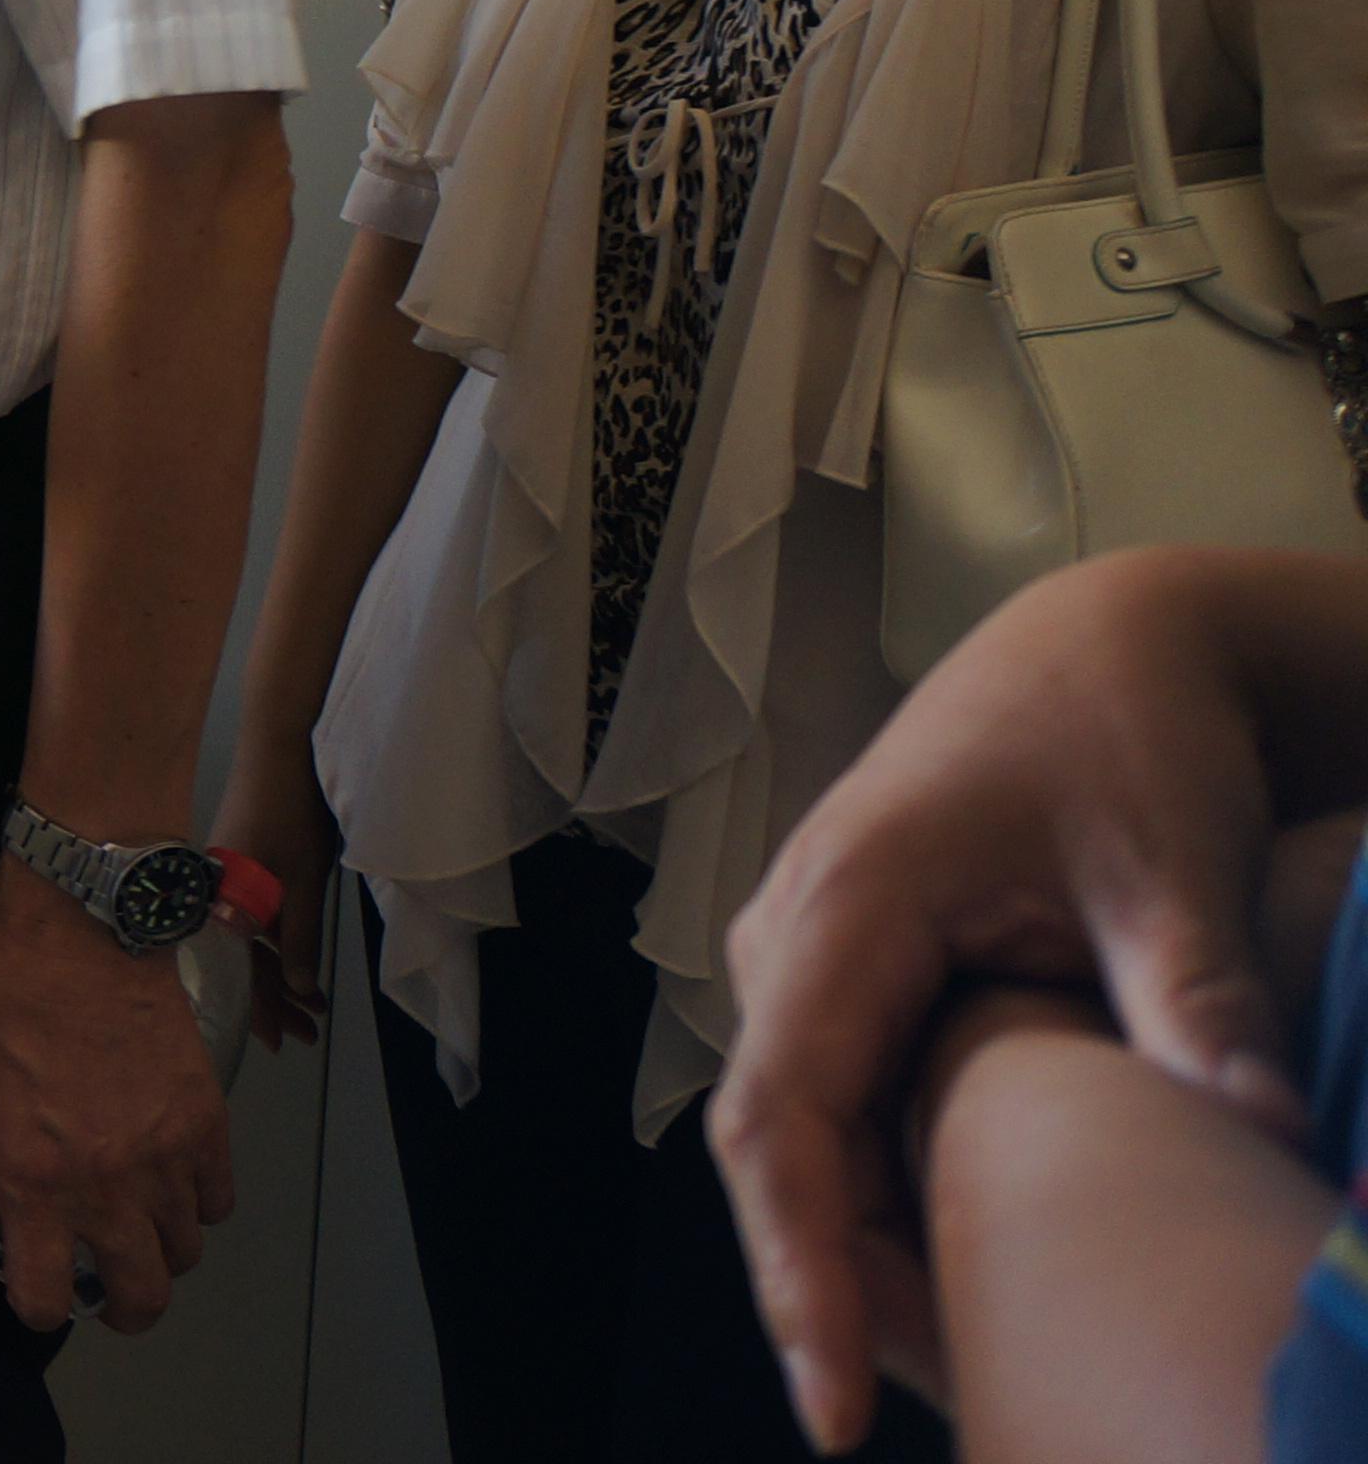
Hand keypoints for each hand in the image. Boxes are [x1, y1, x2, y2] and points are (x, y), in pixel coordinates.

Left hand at [0, 862, 236, 1333]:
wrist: (80, 932)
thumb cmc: (2, 996)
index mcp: (33, 1181)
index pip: (47, 1297)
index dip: (38, 1305)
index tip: (36, 1288)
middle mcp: (106, 1186)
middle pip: (142, 1297)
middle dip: (123, 1306)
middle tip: (109, 1286)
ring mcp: (166, 1159)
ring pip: (184, 1252)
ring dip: (161, 1250)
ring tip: (138, 1223)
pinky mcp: (208, 1125)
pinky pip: (219, 1200)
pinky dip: (199, 1203)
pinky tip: (173, 1180)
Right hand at [209, 752, 340, 1051]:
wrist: (279, 748)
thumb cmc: (289, 814)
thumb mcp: (302, 883)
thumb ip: (300, 939)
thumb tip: (301, 990)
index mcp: (222, 904)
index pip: (237, 972)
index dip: (260, 1010)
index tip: (280, 1042)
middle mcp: (214, 896)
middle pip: (240, 961)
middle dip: (274, 1000)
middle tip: (307, 1033)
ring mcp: (225, 880)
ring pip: (248, 941)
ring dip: (280, 974)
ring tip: (312, 1007)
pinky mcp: (238, 866)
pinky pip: (251, 919)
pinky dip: (276, 944)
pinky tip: (297, 958)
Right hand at [711, 550, 1302, 1454]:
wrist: (1104, 647)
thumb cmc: (1125, 735)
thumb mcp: (1175, 862)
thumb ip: (1197, 999)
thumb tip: (1259, 1142)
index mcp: (843, 905)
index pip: (777, 1122)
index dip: (796, 1270)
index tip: (832, 1406)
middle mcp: (791, 938)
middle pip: (784, 1158)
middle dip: (851, 1296)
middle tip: (965, 1412)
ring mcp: (811, 958)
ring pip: (812, 1147)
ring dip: (882, 1255)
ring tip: (991, 1367)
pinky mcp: (850, 977)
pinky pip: (848, 1116)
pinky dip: (905, 1202)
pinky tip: (989, 1272)